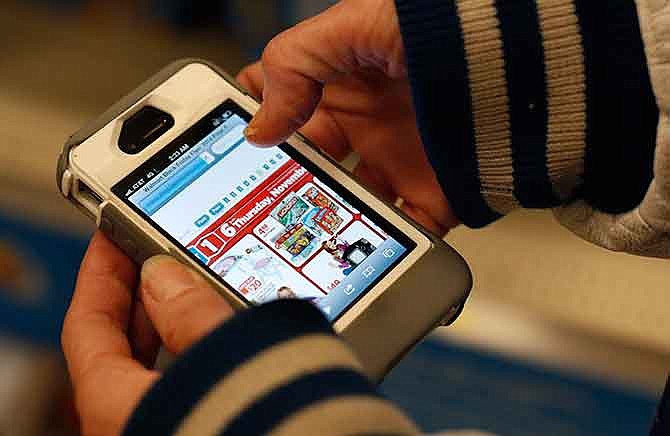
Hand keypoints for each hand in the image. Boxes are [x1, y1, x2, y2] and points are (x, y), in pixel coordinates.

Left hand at [61, 232, 232, 435]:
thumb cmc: (259, 426)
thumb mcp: (225, 357)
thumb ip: (192, 314)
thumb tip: (167, 277)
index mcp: (117, 407)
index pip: (86, 326)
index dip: (99, 274)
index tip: (113, 237)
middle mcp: (131, 423)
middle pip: (116, 348)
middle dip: (138, 295)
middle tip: (156, 255)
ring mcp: (163, 425)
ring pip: (151, 370)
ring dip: (170, 325)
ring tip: (194, 288)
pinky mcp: (193, 426)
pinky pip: (182, 385)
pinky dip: (194, 356)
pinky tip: (224, 338)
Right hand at [238, 0, 458, 234]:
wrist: (517, 58)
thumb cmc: (438, 27)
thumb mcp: (350, 28)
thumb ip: (293, 66)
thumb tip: (258, 126)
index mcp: (342, 86)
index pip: (284, 107)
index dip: (256, 124)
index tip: (229, 151)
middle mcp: (367, 126)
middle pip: (313, 166)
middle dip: (286, 184)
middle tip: (259, 208)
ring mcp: (400, 161)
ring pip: (354, 204)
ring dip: (332, 222)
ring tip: (303, 242)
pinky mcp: (435, 193)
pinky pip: (408, 230)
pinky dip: (389, 246)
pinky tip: (364, 254)